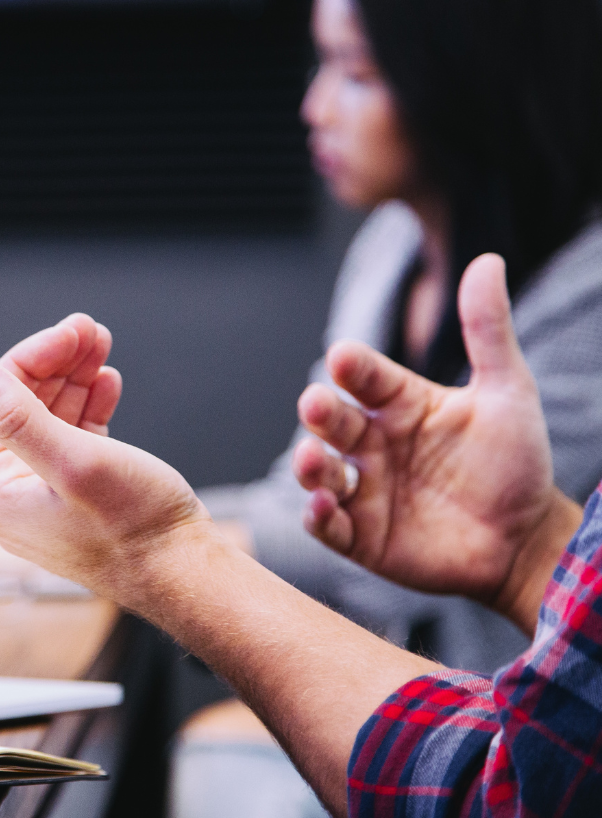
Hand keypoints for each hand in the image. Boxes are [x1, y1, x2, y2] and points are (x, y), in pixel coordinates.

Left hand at [0, 352, 212, 603]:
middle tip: (91, 330)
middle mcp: (11, 496)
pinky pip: (71, 439)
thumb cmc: (135, 528)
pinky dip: (88, 408)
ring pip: (48, 419)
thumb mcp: (75, 463)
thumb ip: (18, 418)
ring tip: (102, 348)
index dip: (31, 359)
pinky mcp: (76, 496)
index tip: (72, 331)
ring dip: (73, 379)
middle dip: (55, 364)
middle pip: (20, 407)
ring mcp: (43, 497)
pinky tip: (108, 385)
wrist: (183, 573)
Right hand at [293, 254, 581, 634]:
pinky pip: (327, 525)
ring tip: (314, 459)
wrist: (524, 540)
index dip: (353, 367)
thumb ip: (489, 330)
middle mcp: (374, 443)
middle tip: (316, 404)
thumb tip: (487, 260)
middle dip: (320, 412)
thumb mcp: (508, 392)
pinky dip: (317, 515)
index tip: (343, 358)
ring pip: (320, 471)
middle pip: (333, 421)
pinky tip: (322, 505)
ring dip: (309, 464)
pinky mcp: (360, 536)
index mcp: (400, 405)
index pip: (365, 377)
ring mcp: (364, 490)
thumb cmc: (515, 463)